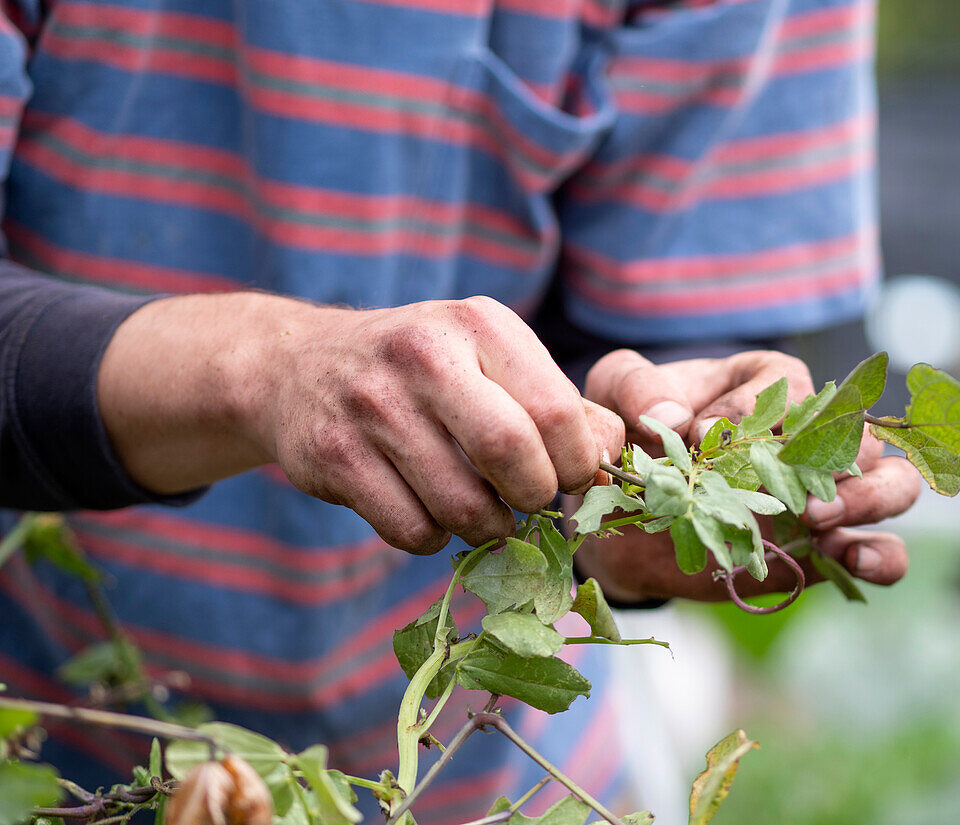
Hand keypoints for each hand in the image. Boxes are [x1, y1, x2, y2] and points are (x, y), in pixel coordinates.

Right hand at [99, 294, 622, 553]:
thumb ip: (557, 404)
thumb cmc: (422, 369)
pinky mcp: (333, 457)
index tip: (570, 475)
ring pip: (460, 507)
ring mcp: (372, 406)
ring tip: (482, 509)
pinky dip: (434, 537)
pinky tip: (429, 509)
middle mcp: (423, 356)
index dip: (578, 463)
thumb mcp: (488, 358)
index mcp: (478, 325)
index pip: (558, 412)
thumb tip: (613, 456)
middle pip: (511, 455)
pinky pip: (411, 530)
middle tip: (529, 499)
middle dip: (535, 497)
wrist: (299, 366)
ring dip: (486, 527)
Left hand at [573, 349, 920, 601]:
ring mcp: (829, 491)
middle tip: (788, 486)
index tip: (699, 440)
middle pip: (860, 430)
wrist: (628, 514)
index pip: (785, 389)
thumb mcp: (616, 393)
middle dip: (831, 457)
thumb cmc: (632, 435)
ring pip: (893, 483)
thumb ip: (637, 387)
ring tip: (816, 520)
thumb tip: (672, 414)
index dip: (747, 416)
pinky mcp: (827, 545)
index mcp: (770, 380)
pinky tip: (852, 560)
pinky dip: (881, 556)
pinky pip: (885, 550)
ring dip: (868, 499)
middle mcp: (814, 432)